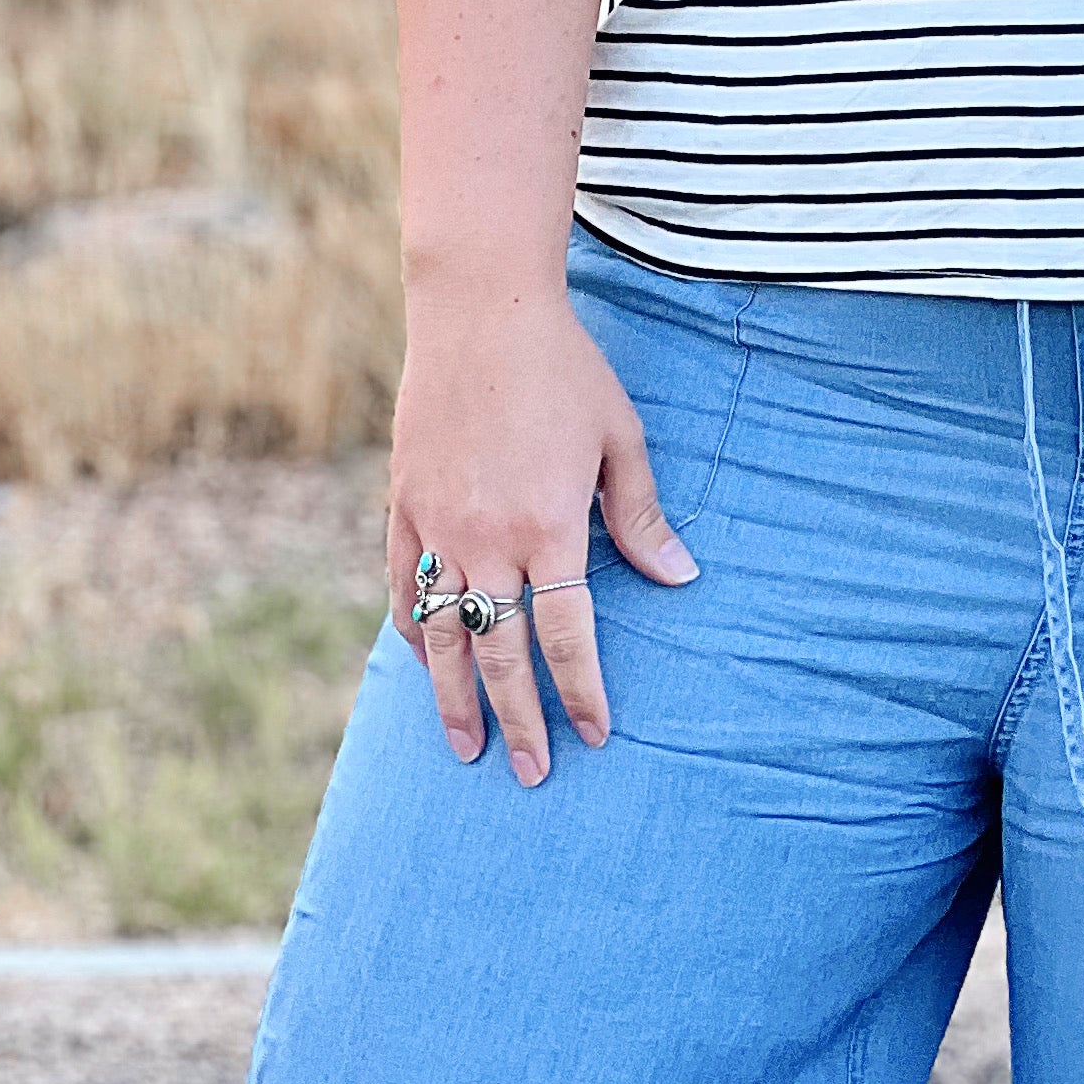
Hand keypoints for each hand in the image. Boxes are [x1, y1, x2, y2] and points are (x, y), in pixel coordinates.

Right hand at [385, 280, 697, 784]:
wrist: (481, 311)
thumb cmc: (564, 369)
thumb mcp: (619, 435)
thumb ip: (640, 514)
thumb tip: (679, 577)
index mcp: (549, 524)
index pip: (567, 633)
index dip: (582, 689)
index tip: (596, 732)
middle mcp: (488, 538)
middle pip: (503, 653)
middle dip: (520, 720)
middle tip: (533, 772)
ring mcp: (439, 527)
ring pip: (442, 637)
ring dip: (455, 700)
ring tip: (467, 750)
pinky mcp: (405, 507)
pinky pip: (404, 589)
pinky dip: (414, 634)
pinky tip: (427, 664)